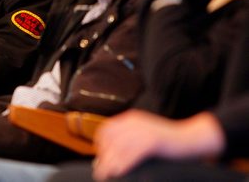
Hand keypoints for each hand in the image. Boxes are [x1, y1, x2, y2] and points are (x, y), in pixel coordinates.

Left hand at [92, 110, 224, 180]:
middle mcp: (134, 122)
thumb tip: (111, 156)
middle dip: (103, 156)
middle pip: (109, 140)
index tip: (101, 157)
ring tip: (104, 175)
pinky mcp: (152, 142)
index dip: (100, 144)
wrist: (193, 138)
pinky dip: (121, 165)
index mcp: (132, 118)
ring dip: (108, 164)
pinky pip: (131, 155)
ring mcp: (143, 131)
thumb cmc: (170, 141)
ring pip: (117, 149)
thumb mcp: (146, 133)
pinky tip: (118, 173)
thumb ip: (130, 139)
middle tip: (101, 171)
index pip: (107, 129)